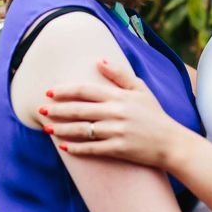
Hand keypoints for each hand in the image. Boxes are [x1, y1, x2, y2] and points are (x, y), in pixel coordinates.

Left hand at [44, 60, 184, 167]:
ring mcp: (116, 132)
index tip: (50, 91)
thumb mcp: (140, 89)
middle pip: (79, 110)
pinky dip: (76, 148)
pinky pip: (92, 148)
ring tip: (47, 128)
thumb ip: (119, 75)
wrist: (170, 142)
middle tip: (41, 109)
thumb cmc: (154, 114)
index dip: (65, 90)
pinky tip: (64, 147)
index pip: (86, 90)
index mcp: (119, 96)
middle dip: (57, 109)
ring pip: (81, 130)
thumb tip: (99, 61)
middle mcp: (116, 113)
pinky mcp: (118, 149)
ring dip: (61, 129)